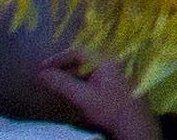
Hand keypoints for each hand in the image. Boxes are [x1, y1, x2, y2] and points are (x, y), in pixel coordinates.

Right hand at [36, 54, 161, 139]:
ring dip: (72, 72)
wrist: (134, 124)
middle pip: (84, 58)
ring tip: (56, 82)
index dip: (58, 59)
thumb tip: (41, 74)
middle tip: (47, 74)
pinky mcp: (119, 82)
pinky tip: (74, 89)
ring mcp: (118, 71)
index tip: (42, 69)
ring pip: (90, 66)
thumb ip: (61, 83)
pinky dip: (82, 79)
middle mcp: (114, 62)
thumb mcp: (82, 96)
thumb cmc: (109, 109)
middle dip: (64, 65)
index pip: (78, 52)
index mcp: (106, 60)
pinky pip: (96, 74)